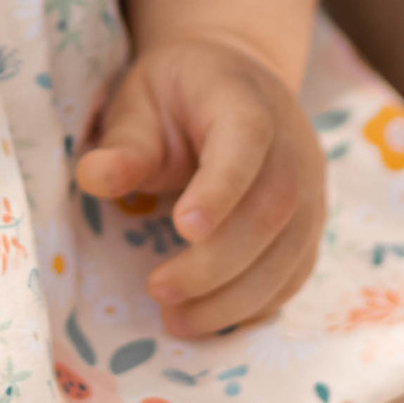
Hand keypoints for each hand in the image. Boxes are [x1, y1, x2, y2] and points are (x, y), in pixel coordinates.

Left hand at [79, 34, 327, 334]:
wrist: (234, 81)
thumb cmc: (177, 94)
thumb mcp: (139, 102)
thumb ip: (123, 144)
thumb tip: (92, 179)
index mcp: (245, 102)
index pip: (246, 141)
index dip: (221, 188)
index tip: (183, 229)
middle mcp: (292, 145)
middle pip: (272, 209)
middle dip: (216, 262)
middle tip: (158, 290)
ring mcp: (311, 187)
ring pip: (291, 251)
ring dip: (236, 297)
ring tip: (179, 321)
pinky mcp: (311, 223)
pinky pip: (297, 271)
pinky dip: (259, 303)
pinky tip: (215, 319)